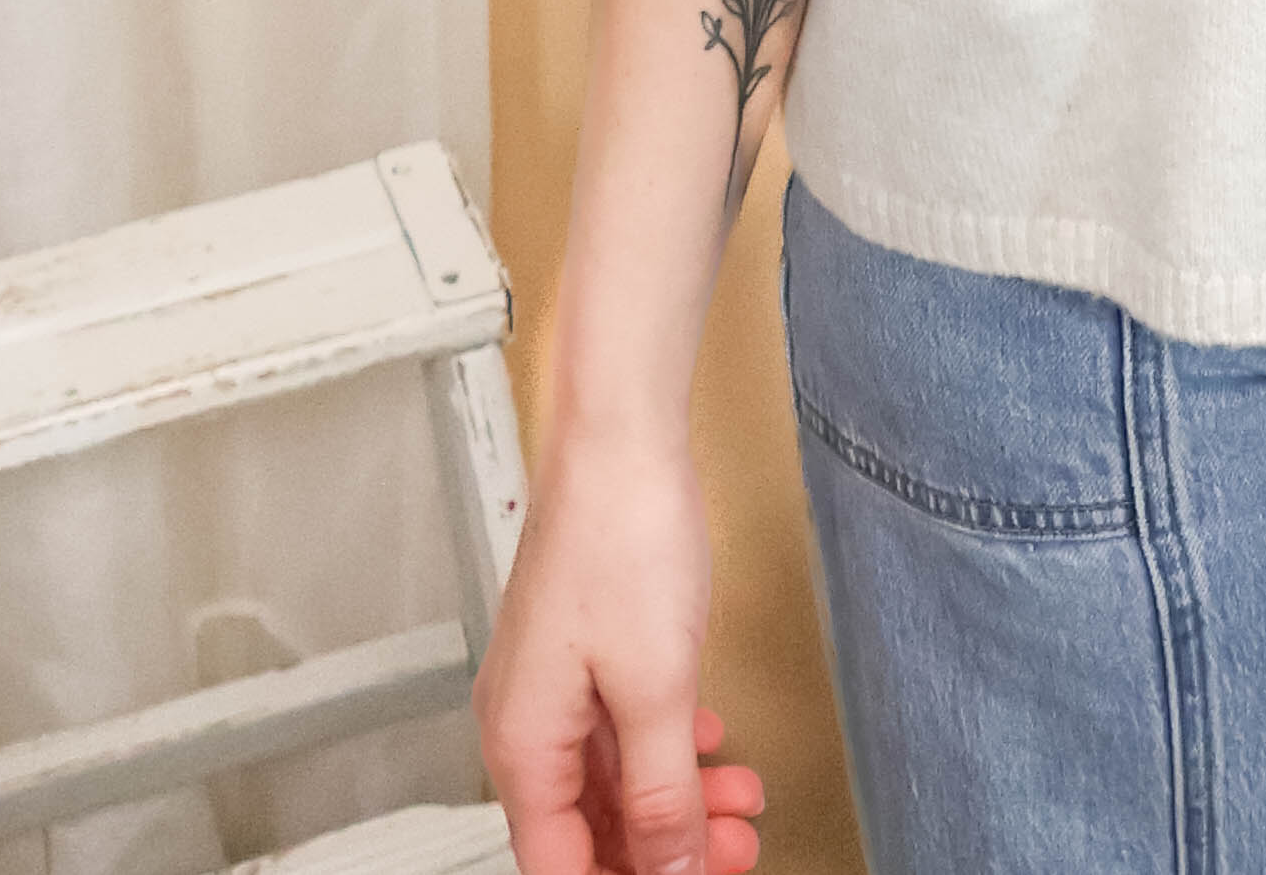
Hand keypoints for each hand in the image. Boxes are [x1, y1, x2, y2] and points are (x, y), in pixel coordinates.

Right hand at [476, 429, 764, 874]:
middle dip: (665, 850)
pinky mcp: (587, 650)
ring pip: (613, 780)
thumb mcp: (657, 688)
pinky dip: (669, 750)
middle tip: (734, 853)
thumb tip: (673, 871)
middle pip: (589, 830)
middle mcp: (528, 723)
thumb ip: (664, 794)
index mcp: (524, 746)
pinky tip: (710, 748)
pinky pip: (622, 730)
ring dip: (678, 800)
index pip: (561, 868)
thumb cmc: (620, 535)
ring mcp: (556, 685)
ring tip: (742, 805)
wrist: (621, 435)